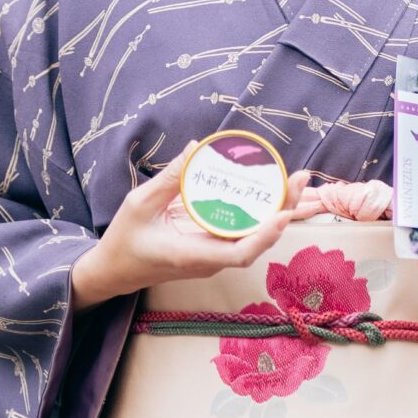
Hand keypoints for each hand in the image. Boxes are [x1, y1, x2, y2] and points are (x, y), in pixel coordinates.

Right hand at [71, 160, 326, 308]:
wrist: (115, 270)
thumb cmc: (124, 240)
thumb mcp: (138, 205)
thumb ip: (167, 179)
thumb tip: (195, 148)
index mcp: (192, 255)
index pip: (239, 253)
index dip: (265, 235)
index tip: (285, 214)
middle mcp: (210, 259)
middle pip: (258, 240)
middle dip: (285, 211)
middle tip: (302, 178)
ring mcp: (214, 255)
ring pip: (257, 236)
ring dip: (282, 211)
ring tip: (303, 183)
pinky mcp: (214, 247)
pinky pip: (246, 231)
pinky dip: (266, 212)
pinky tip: (280, 193)